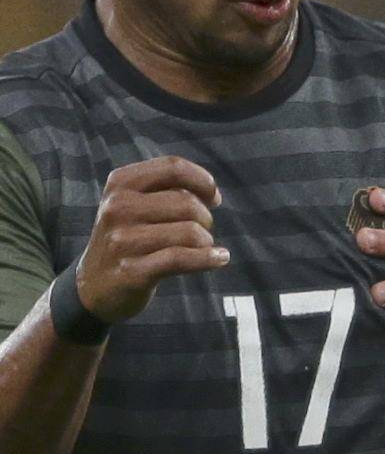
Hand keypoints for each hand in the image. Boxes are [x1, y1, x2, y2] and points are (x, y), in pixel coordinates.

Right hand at [76, 157, 227, 323]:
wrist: (93, 286)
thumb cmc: (127, 239)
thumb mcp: (134, 205)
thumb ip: (168, 191)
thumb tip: (213, 194)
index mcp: (120, 184)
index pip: (173, 167)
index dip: (203, 181)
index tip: (214, 198)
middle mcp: (118, 207)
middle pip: (186, 202)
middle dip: (205, 217)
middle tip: (202, 231)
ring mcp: (123, 240)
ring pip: (189, 231)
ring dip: (206, 241)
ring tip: (202, 247)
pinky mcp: (133, 271)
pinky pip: (182, 259)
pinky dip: (209, 259)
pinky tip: (220, 258)